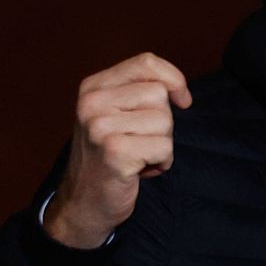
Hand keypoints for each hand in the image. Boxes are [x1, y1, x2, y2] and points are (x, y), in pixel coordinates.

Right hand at [44, 53, 190, 247]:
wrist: (83, 203)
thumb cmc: (109, 158)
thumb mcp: (115, 116)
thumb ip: (139, 93)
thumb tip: (180, 92)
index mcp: (93, 87)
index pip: (146, 62)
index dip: (173, 79)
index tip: (182, 100)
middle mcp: (92, 103)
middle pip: (159, 94)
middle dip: (163, 123)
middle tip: (141, 142)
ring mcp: (100, 127)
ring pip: (165, 122)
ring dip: (162, 145)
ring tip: (139, 157)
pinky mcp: (114, 152)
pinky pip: (164, 147)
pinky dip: (161, 163)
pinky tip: (140, 171)